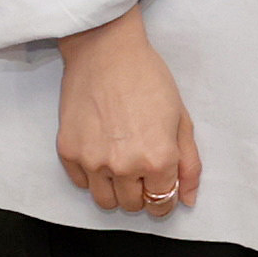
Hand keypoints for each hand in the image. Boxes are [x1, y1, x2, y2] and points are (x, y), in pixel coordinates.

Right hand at [56, 8, 200, 214]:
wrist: (106, 51)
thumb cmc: (148, 78)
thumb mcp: (181, 119)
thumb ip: (189, 164)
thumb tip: (186, 198)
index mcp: (158, 159)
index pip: (161, 203)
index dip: (164, 199)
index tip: (161, 189)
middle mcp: (125, 166)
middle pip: (133, 206)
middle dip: (141, 193)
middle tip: (141, 169)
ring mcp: (93, 161)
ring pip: (105, 202)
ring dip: (116, 191)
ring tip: (121, 164)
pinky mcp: (68, 152)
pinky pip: (81, 183)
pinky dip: (92, 175)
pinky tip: (101, 150)